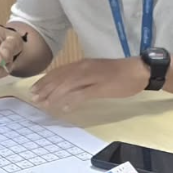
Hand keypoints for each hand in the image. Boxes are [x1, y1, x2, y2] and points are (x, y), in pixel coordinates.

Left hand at [30, 57, 149, 114]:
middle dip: (45, 89)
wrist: (138, 70)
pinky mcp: (101, 87)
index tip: (34, 89)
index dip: (45, 81)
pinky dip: (71, 101)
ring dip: (54, 95)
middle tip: (34, 99)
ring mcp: (92, 77)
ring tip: (45, 105)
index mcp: (83, 64)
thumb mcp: (97, 71)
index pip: (59, 72)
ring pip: (68, 85)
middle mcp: (84, 68)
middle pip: (60, 78)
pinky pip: (82, 94)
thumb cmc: (119, 73)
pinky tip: (64, 108)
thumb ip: (83, 77)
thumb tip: (69, 86)